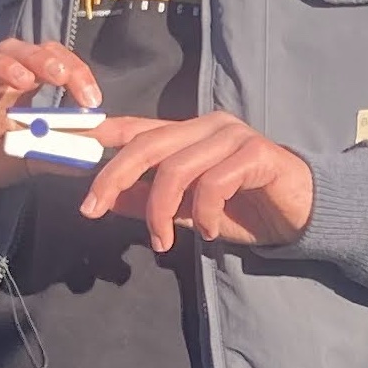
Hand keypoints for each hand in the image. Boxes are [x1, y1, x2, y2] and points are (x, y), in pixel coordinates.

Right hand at [0, 41, 100, 201]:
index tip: (93, 99)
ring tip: (26, 83)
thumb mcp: (32, 156)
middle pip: (11, 48)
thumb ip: (64, 149)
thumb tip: (105, 147)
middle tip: (62, 76)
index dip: (72, 68)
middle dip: (39, 57)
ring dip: (3, 67)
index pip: (45, 57)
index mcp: (15, 85)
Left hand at [79, 111, 314, 251]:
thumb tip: (108, 199)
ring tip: (163, 242)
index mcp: (189, 133)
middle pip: (146, 145)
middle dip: (112, 178)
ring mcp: (233, 136)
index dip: (98, 134)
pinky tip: (209, 231)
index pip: (135, 127)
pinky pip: (214, 182)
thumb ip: (151, 201)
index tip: (63, 145)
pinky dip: (203, 213)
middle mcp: (208, 126)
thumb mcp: (188, 211)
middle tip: (93, 210)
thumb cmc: (247, 211)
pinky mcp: (257, 154)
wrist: (304, 215)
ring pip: (176, 168)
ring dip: (160, 211)